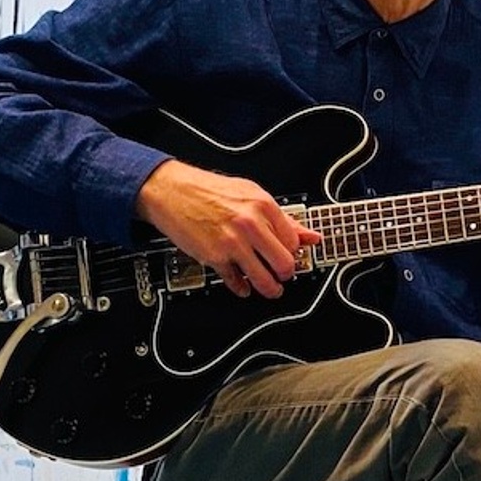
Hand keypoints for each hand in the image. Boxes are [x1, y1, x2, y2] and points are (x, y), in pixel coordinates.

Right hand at [134, 158, 321, 298]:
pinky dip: (242, 288)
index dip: (294, 252)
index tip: (290, 256)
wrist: (170, 190)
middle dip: (285, 274)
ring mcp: (232, 243)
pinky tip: (243, 286)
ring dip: (270, 289)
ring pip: (264, 279)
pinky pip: (236, 282)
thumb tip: (310, 236)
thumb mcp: (251, 194)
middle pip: (285, 264)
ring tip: (270, 289)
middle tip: (282, 274)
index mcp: (263, 206)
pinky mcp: (214, 257)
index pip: (294, 241)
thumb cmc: (207, 190)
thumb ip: (282, 218)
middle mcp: (250, 224)